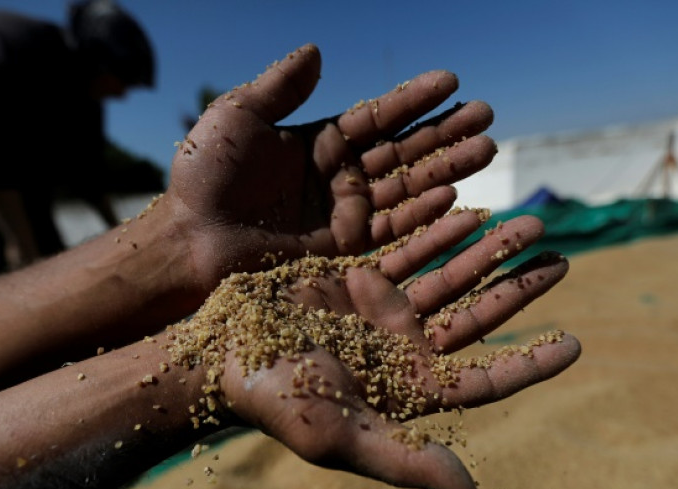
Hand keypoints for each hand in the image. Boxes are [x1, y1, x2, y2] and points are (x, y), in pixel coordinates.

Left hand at [161, 43, 496, 291]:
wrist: (189, 238)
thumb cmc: (206, 175)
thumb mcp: (239, 116)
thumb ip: (281, 86)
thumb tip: (318, 49)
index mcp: (317, 141)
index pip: (376, 116)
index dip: (413, 100)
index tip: (452, 81)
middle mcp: (338, 176)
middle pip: (402, 150)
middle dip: (445, 133)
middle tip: (488, 115)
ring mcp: (344, 213)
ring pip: (406, 187)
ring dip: (447, 168)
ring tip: (487, 148)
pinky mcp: (344, 249)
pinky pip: (392, 229)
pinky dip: (424, 213)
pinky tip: (455, 194)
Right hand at [175, 211, 580, 488]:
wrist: (220, 354)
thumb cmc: (275, 403)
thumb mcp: (338, 436)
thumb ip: (405, 459)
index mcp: (407, 392)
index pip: (482, 379)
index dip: (529, 364)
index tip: (575, 344)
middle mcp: (403, 351)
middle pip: (477, 317)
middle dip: (518, 289)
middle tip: (561, 258)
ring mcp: (382, 313)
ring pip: (450, 276)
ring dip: (488, 251)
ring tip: (530, 225)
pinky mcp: (358, 280)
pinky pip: (408, 249)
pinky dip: (437, 230)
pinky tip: (467, 207)